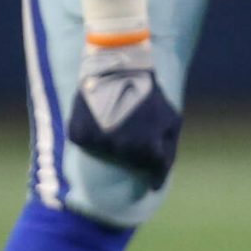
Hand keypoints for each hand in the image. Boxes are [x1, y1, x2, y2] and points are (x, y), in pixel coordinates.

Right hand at [66, 37, 182, 188]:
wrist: (118, 66)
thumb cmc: (149, 94)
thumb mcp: (171, 120)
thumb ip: (169, 151)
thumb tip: (156, 183)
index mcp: (148, 149)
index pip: (153, 174)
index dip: (154, 175)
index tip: (151, 179)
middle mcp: (123, 150)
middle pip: (129, 164)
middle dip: (134, 153)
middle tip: (133, 130)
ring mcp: (99, 143)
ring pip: (105, 154)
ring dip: (111, 143)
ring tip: (115, 121)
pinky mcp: (78, 135)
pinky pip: (85, 143)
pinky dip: (91, 134)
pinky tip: (97, 118)